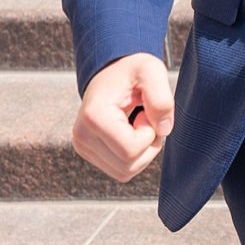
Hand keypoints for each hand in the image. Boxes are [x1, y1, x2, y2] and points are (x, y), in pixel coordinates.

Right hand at [71, 52, 173, 181]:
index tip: (145, 112)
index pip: (131, 150)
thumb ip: (161, 98)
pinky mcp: (88, 153)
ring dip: (143, 153)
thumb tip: (163, 130)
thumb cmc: (131, 71)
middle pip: (129, 165)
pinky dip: (134, 157)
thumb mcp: (151, 71)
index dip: (149, 134)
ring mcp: (82, 147)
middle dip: (148, 145)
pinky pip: (121, 171)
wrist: (111, 72)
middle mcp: (82, 135)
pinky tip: (131, 134)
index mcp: (94, 116)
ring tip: (138, 125)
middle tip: (145, 119)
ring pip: (125, 172)